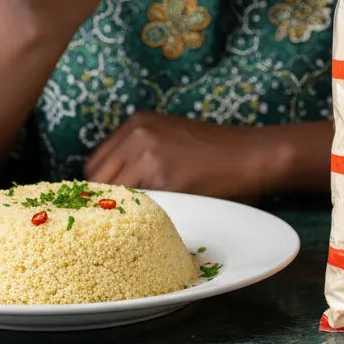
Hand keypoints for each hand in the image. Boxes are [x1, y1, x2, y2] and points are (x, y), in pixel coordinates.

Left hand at [84, 112, 283, 200]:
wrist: (249, 155)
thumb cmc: (212, 150)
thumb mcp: (168, 135)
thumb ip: (136, 150)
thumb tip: (107, 185)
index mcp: (136, 123)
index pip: (94, 164)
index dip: (100, 188)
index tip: (108, 205)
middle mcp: (137, 134)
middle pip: (98, 180)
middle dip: (105, 201)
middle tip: (121, 219)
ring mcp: (149, 156)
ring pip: (115, 196)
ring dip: (123, 211)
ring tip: (142, 220)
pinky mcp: (165, 179)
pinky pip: (140, 206)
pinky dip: (144, 216)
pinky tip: (160, 218)